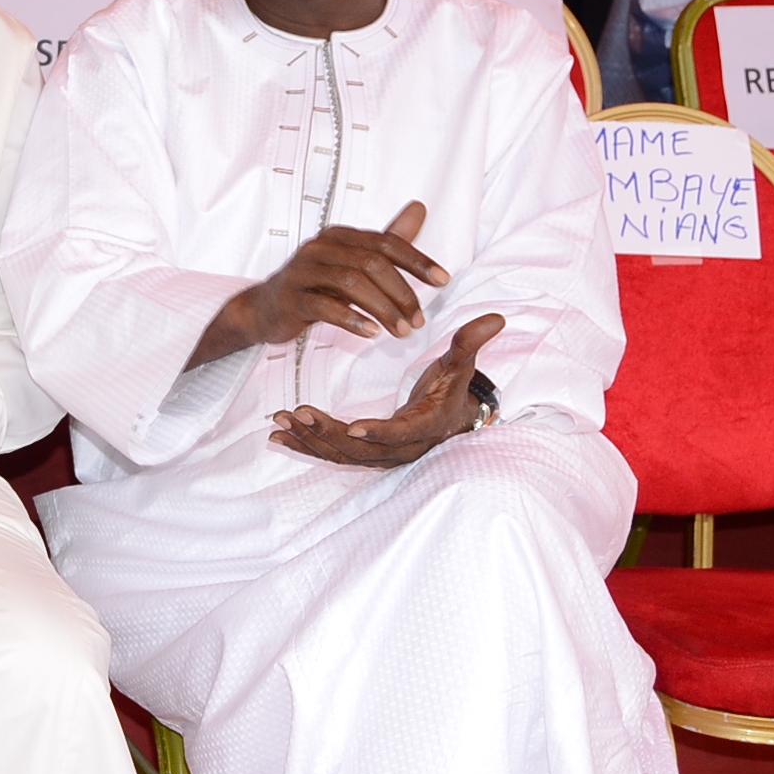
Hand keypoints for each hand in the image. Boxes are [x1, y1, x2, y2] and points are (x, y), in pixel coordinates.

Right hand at [188, 202, 449, 367]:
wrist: (265, 309)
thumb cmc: (315, 284)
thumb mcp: (352, 261)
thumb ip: (388, 240)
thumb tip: (420, 207)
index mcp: (338, 236)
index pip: (385, 242)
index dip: (417, 260)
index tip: (443, 281)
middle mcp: (319, 247)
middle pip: (370, 263)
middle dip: (401, 293)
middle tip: (418, 321)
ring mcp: (302, 271)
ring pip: (350, 284)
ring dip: (382, 309)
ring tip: (401, 332)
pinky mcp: (291, 298)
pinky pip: (325, 306)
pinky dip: (352, 319)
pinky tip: (371, 333)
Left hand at [270, 312, 505, 467]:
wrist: (452, 419)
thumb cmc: (453, 389)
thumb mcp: (460, 365)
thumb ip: (470, 343)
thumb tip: (495, 318)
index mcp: (423, 427)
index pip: (399, 434)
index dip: (378, 432)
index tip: (352, 425)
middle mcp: (400, 449)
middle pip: (360, 449)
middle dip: (327, 433)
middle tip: (298, 412)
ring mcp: (380, 454)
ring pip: (340, 454)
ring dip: (309, 439)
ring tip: (281, 420)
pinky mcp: (364, 453)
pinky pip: (331, 454)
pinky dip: (305, 445)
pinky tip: (279, 434)